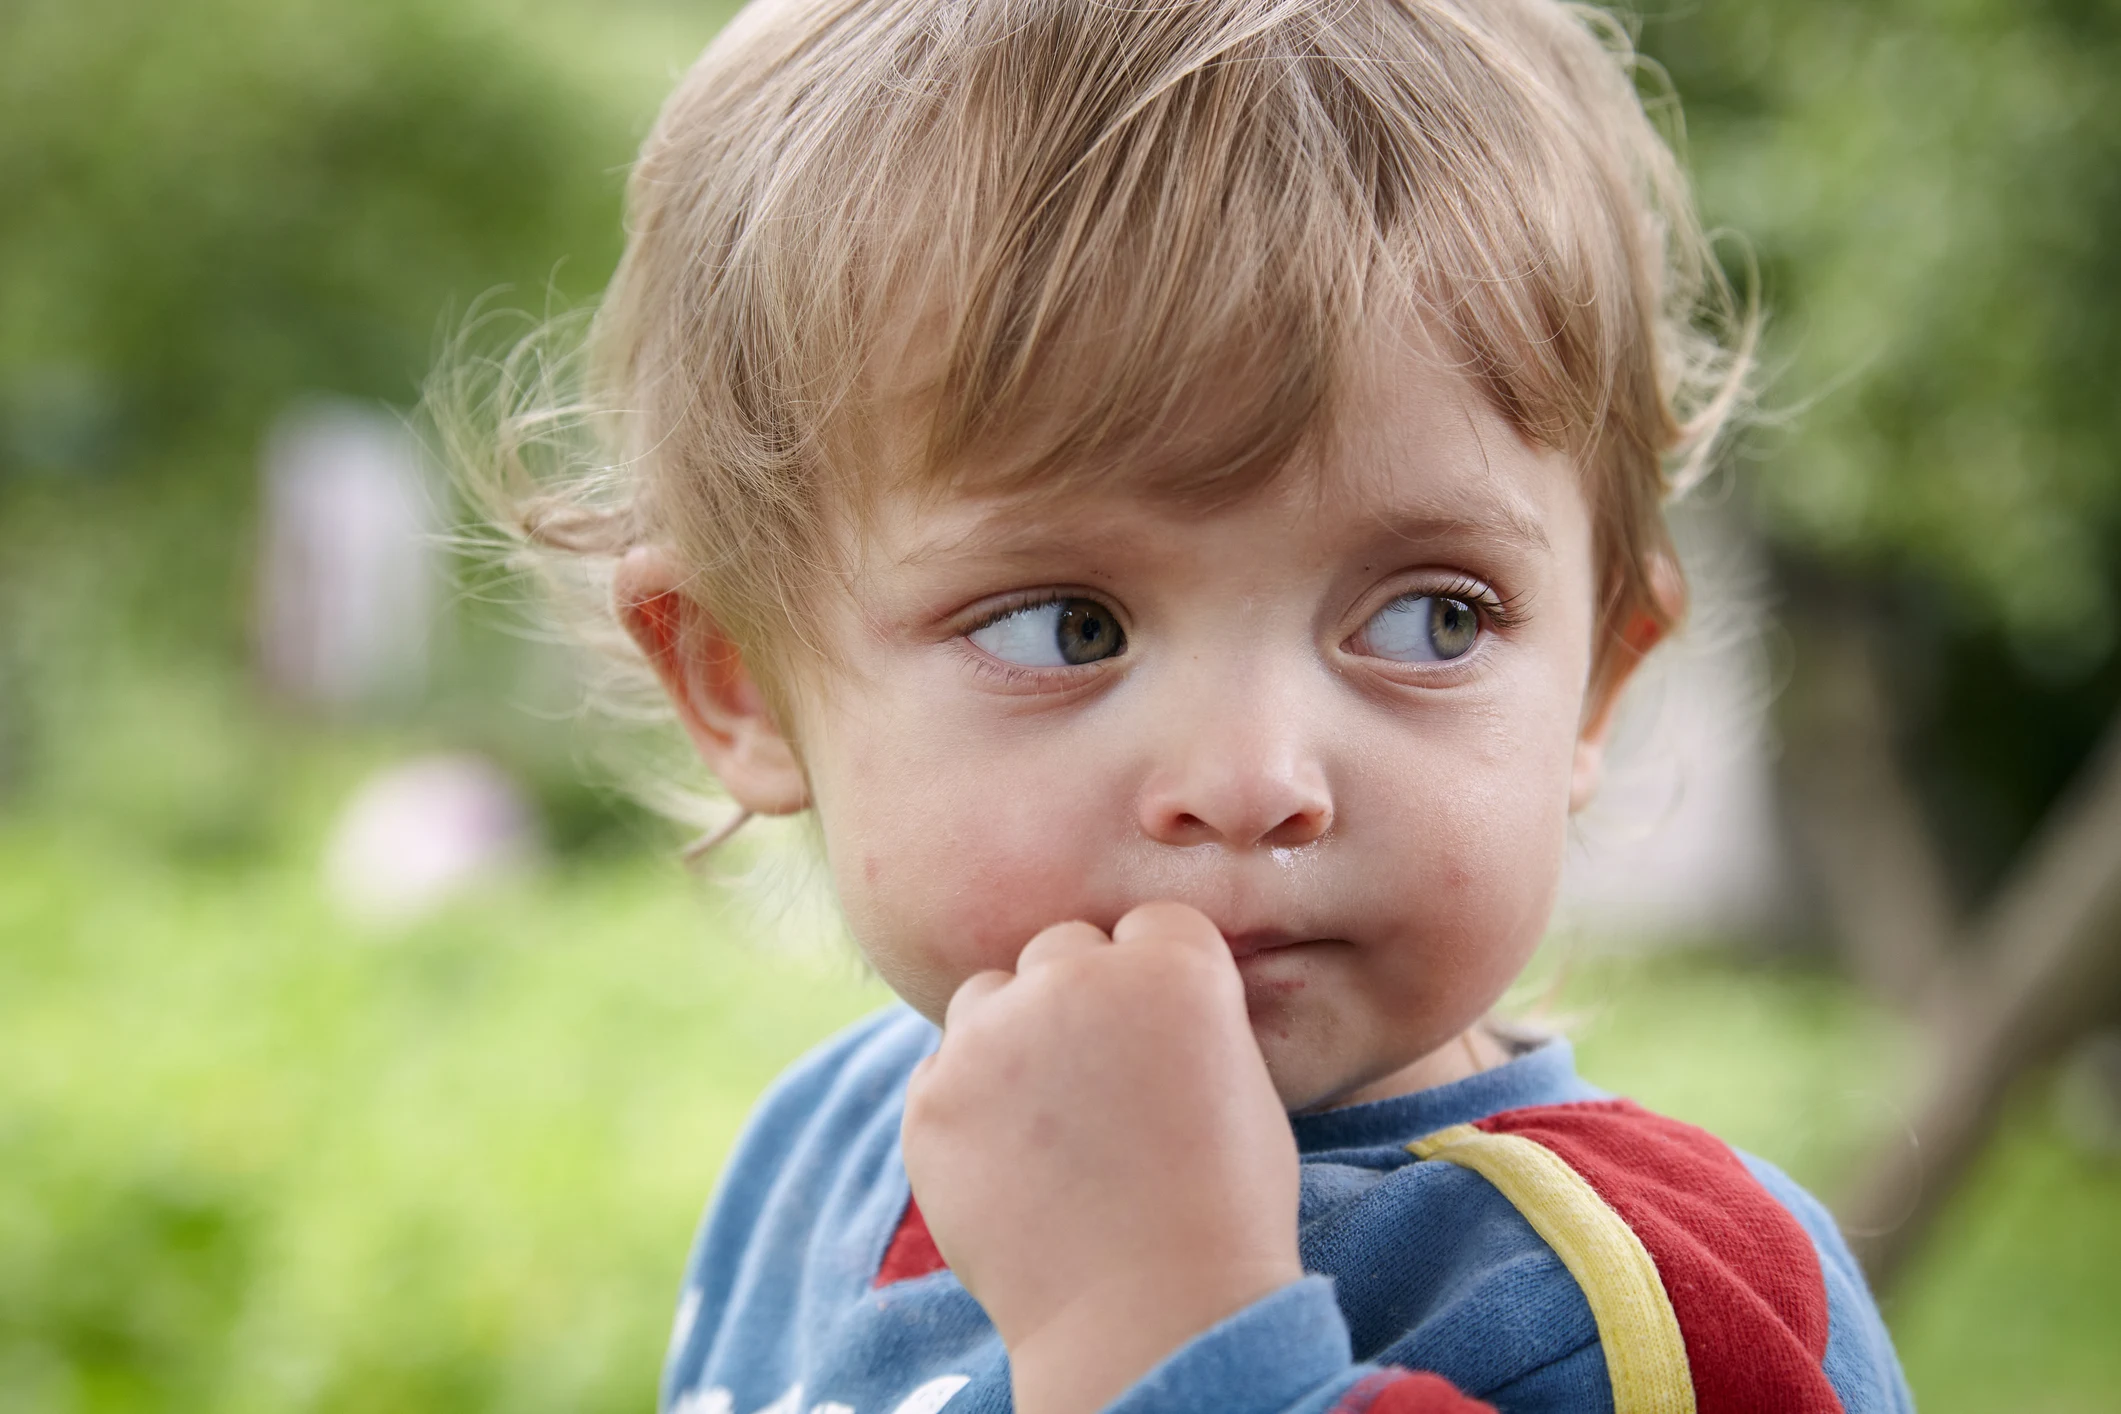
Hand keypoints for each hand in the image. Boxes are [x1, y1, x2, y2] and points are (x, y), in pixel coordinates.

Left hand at [901, 902, 1303, 1413]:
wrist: (1150, 1317)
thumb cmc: (1221, 1210)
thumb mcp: (1241, 1084)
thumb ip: (1184, 1013)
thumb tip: (1139, 992)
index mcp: (1172, 966)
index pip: (1150, 926)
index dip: (1160, 981)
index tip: (1163, 1040)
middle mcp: (1075, 978)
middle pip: (1062, 948)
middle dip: (1079, 998)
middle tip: (1101, 1084)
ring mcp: (991, 1036)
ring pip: (989, 996)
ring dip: (1012, 1037)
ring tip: (1050, 1124)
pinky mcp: (931, 1097)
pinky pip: (942, 1069)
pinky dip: (968, 1105)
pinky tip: (1012, 1165)